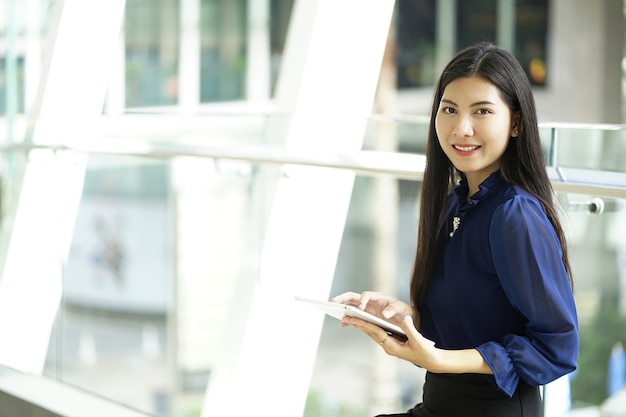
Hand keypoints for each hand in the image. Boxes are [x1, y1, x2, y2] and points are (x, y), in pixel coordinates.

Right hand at [330, 291, 413, 325]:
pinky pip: (354, 316)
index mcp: (378, 297)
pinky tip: (343, 324)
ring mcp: (367, 309)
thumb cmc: (405, 312)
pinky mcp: (366, 316)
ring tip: (334, 313)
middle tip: (333, 303)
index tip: (359, 309)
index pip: (366, 296)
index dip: (361, 301)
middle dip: (342, 299)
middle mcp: (370, 301)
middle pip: (353, 297)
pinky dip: (348, 319)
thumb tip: (384, 314)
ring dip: (342, 308)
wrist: (407, 319)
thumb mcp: (402, 309)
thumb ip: (393, 309)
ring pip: (351, 306)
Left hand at [340, 309, 491, 374]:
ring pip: (372, 333)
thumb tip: (404, 319)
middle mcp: (388, 346)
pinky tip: (365, 321)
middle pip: (370, 332)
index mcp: (392, 346)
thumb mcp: (419, 341)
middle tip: (344, 315)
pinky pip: (378, 333)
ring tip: (350, 317)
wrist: (432, 361)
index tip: (351, 318)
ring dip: (362, 325)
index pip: (374, 332)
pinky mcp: (392, 343)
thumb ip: (411, 329)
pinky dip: (370, 326)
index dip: (363, 324)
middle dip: (357, 324)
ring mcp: (389, 345)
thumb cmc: (426, 352)